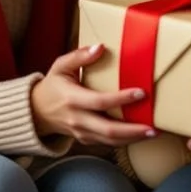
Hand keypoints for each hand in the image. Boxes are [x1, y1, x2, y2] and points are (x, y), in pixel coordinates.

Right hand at [30, 44, 155, 146]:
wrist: (37, 112)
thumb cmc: (53, 86)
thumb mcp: (61, 66)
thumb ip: (79, 56)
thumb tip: (100, 47)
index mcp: (73, 99)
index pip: (100, 101)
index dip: (121, 99)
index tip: (141, 93)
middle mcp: (78, 119)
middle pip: (108, 130)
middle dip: (133, 130)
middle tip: (154, 127)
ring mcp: (81, 132)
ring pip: (110, 141)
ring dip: (133, 138)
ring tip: (153, 132)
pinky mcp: (86, 140)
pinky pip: (107, 143)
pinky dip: (125, 141)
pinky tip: (140, 135)